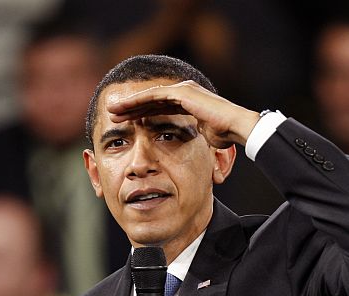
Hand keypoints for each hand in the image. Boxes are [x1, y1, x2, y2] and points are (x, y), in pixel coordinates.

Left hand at [107, 80, 259, 147]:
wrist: (236, 127)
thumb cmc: (224, 135)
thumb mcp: (201, 137)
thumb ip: (189, 137)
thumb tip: (184, 151)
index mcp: (187, 103)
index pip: (158, 107)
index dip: (139, 114)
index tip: (124, 122)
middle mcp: (183, 93)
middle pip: (150, 100)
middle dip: (130, 107)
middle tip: (112, 114)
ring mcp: (182, 90)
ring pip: (148, 96)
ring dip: (129, 103)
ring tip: (111, 110)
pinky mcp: (181, 92)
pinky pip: (153, 96)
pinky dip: (136, 101)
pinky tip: (122, 107)